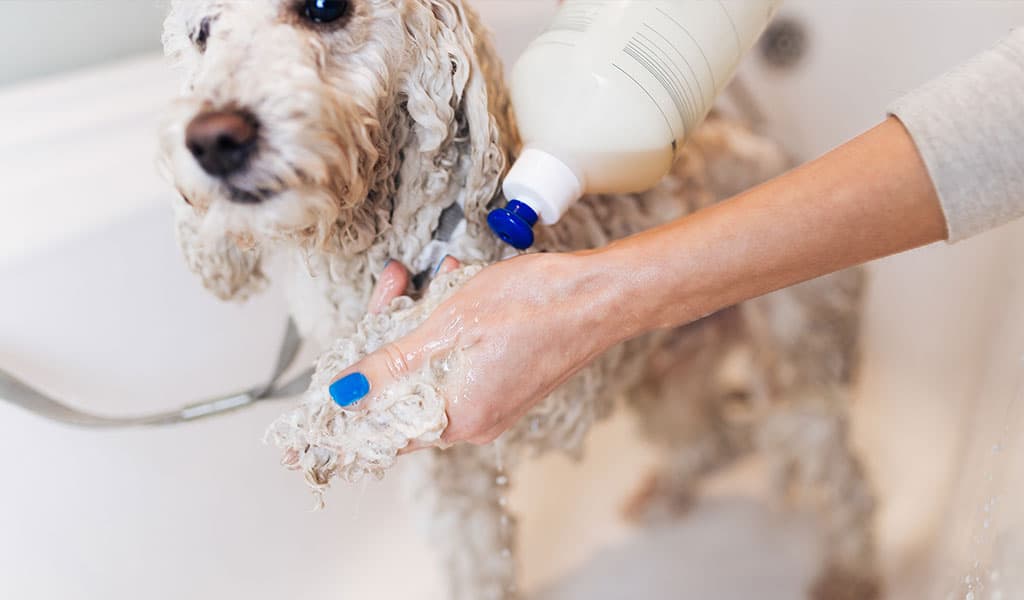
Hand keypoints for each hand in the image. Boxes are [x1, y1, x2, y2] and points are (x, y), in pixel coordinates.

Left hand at [328, 252, 621, 445]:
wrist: (601, 294)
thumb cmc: (535, 304)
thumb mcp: (448, 325)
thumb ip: (392, 363)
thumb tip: (346, 393)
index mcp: (458, 417)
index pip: (384, 427)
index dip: (353, 400)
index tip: (331, 384)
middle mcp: (475, 420)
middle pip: (405, 387)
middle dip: (393, 333)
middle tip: (395, 285)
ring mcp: (493, 402)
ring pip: (432, 367)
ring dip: (425, 321)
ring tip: (437, 278)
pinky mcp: (505, 381)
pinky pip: (459, 360)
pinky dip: (451, 327)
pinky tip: (459, 288)